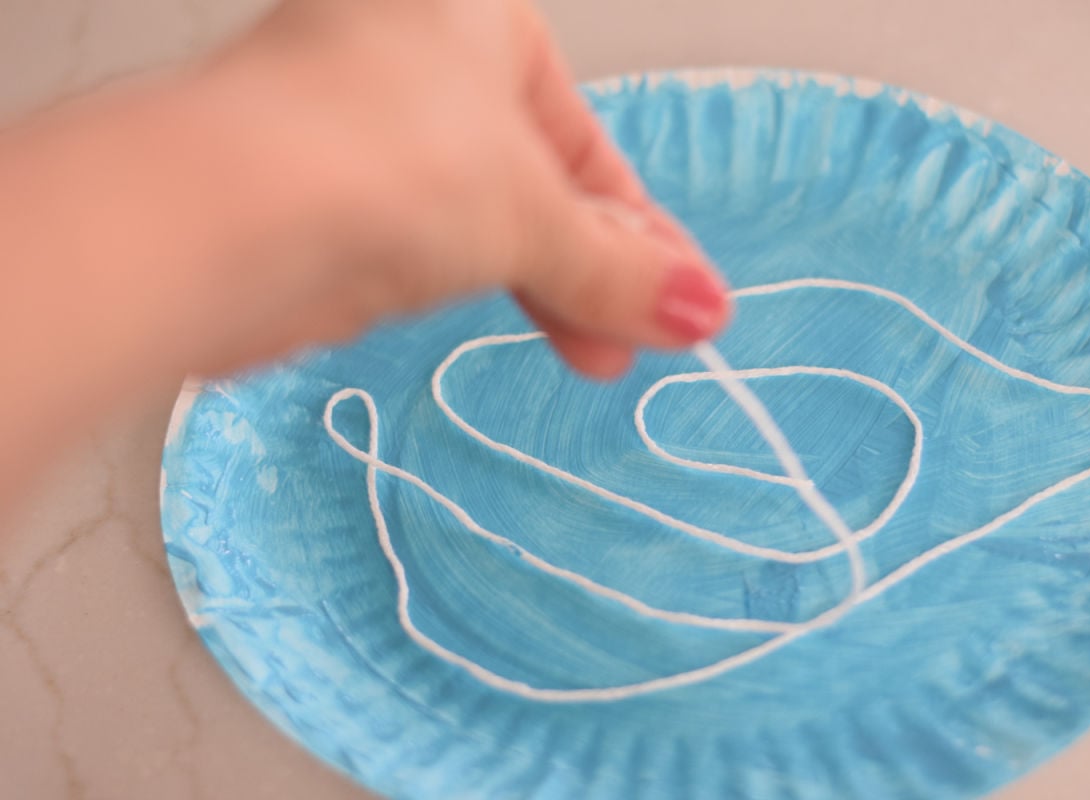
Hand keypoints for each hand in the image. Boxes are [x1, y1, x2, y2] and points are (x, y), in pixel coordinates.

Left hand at [193, 0, 730, 377]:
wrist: (223, 218)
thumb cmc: (379, 159)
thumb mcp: (534, 218)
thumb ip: (618, 269)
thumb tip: (696, 308)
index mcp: (474, 18)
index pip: (586, 143)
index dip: (642, 231)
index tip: (681, 297)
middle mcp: (411, 64)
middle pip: (533, 184)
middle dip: (595, 268)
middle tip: (640, 333)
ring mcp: (360, 134)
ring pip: (476, 220)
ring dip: (544, 288)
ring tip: (595, 350)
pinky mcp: (320, 203)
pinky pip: (422, 248)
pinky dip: (475, 291)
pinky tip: (516, 326)